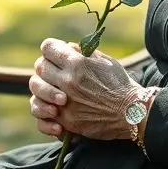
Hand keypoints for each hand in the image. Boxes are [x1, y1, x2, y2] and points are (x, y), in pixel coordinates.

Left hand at [29, 37, 143, 140]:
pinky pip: (41, 115)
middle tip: (54, 71)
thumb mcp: (105, 61)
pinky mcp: (65, 121)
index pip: (47, 48)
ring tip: (53, 90)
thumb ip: (83, 52)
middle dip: (45, 66)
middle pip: (39, 67)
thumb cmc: (121, 85)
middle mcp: (68, 81)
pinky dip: (43, 111)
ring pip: (36, 90)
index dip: (51, 49)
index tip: (56, 53)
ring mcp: (64, 102)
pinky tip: (52, 109)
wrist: (131, 114)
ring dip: (42, 88)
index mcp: (77, 63)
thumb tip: (67, 47)